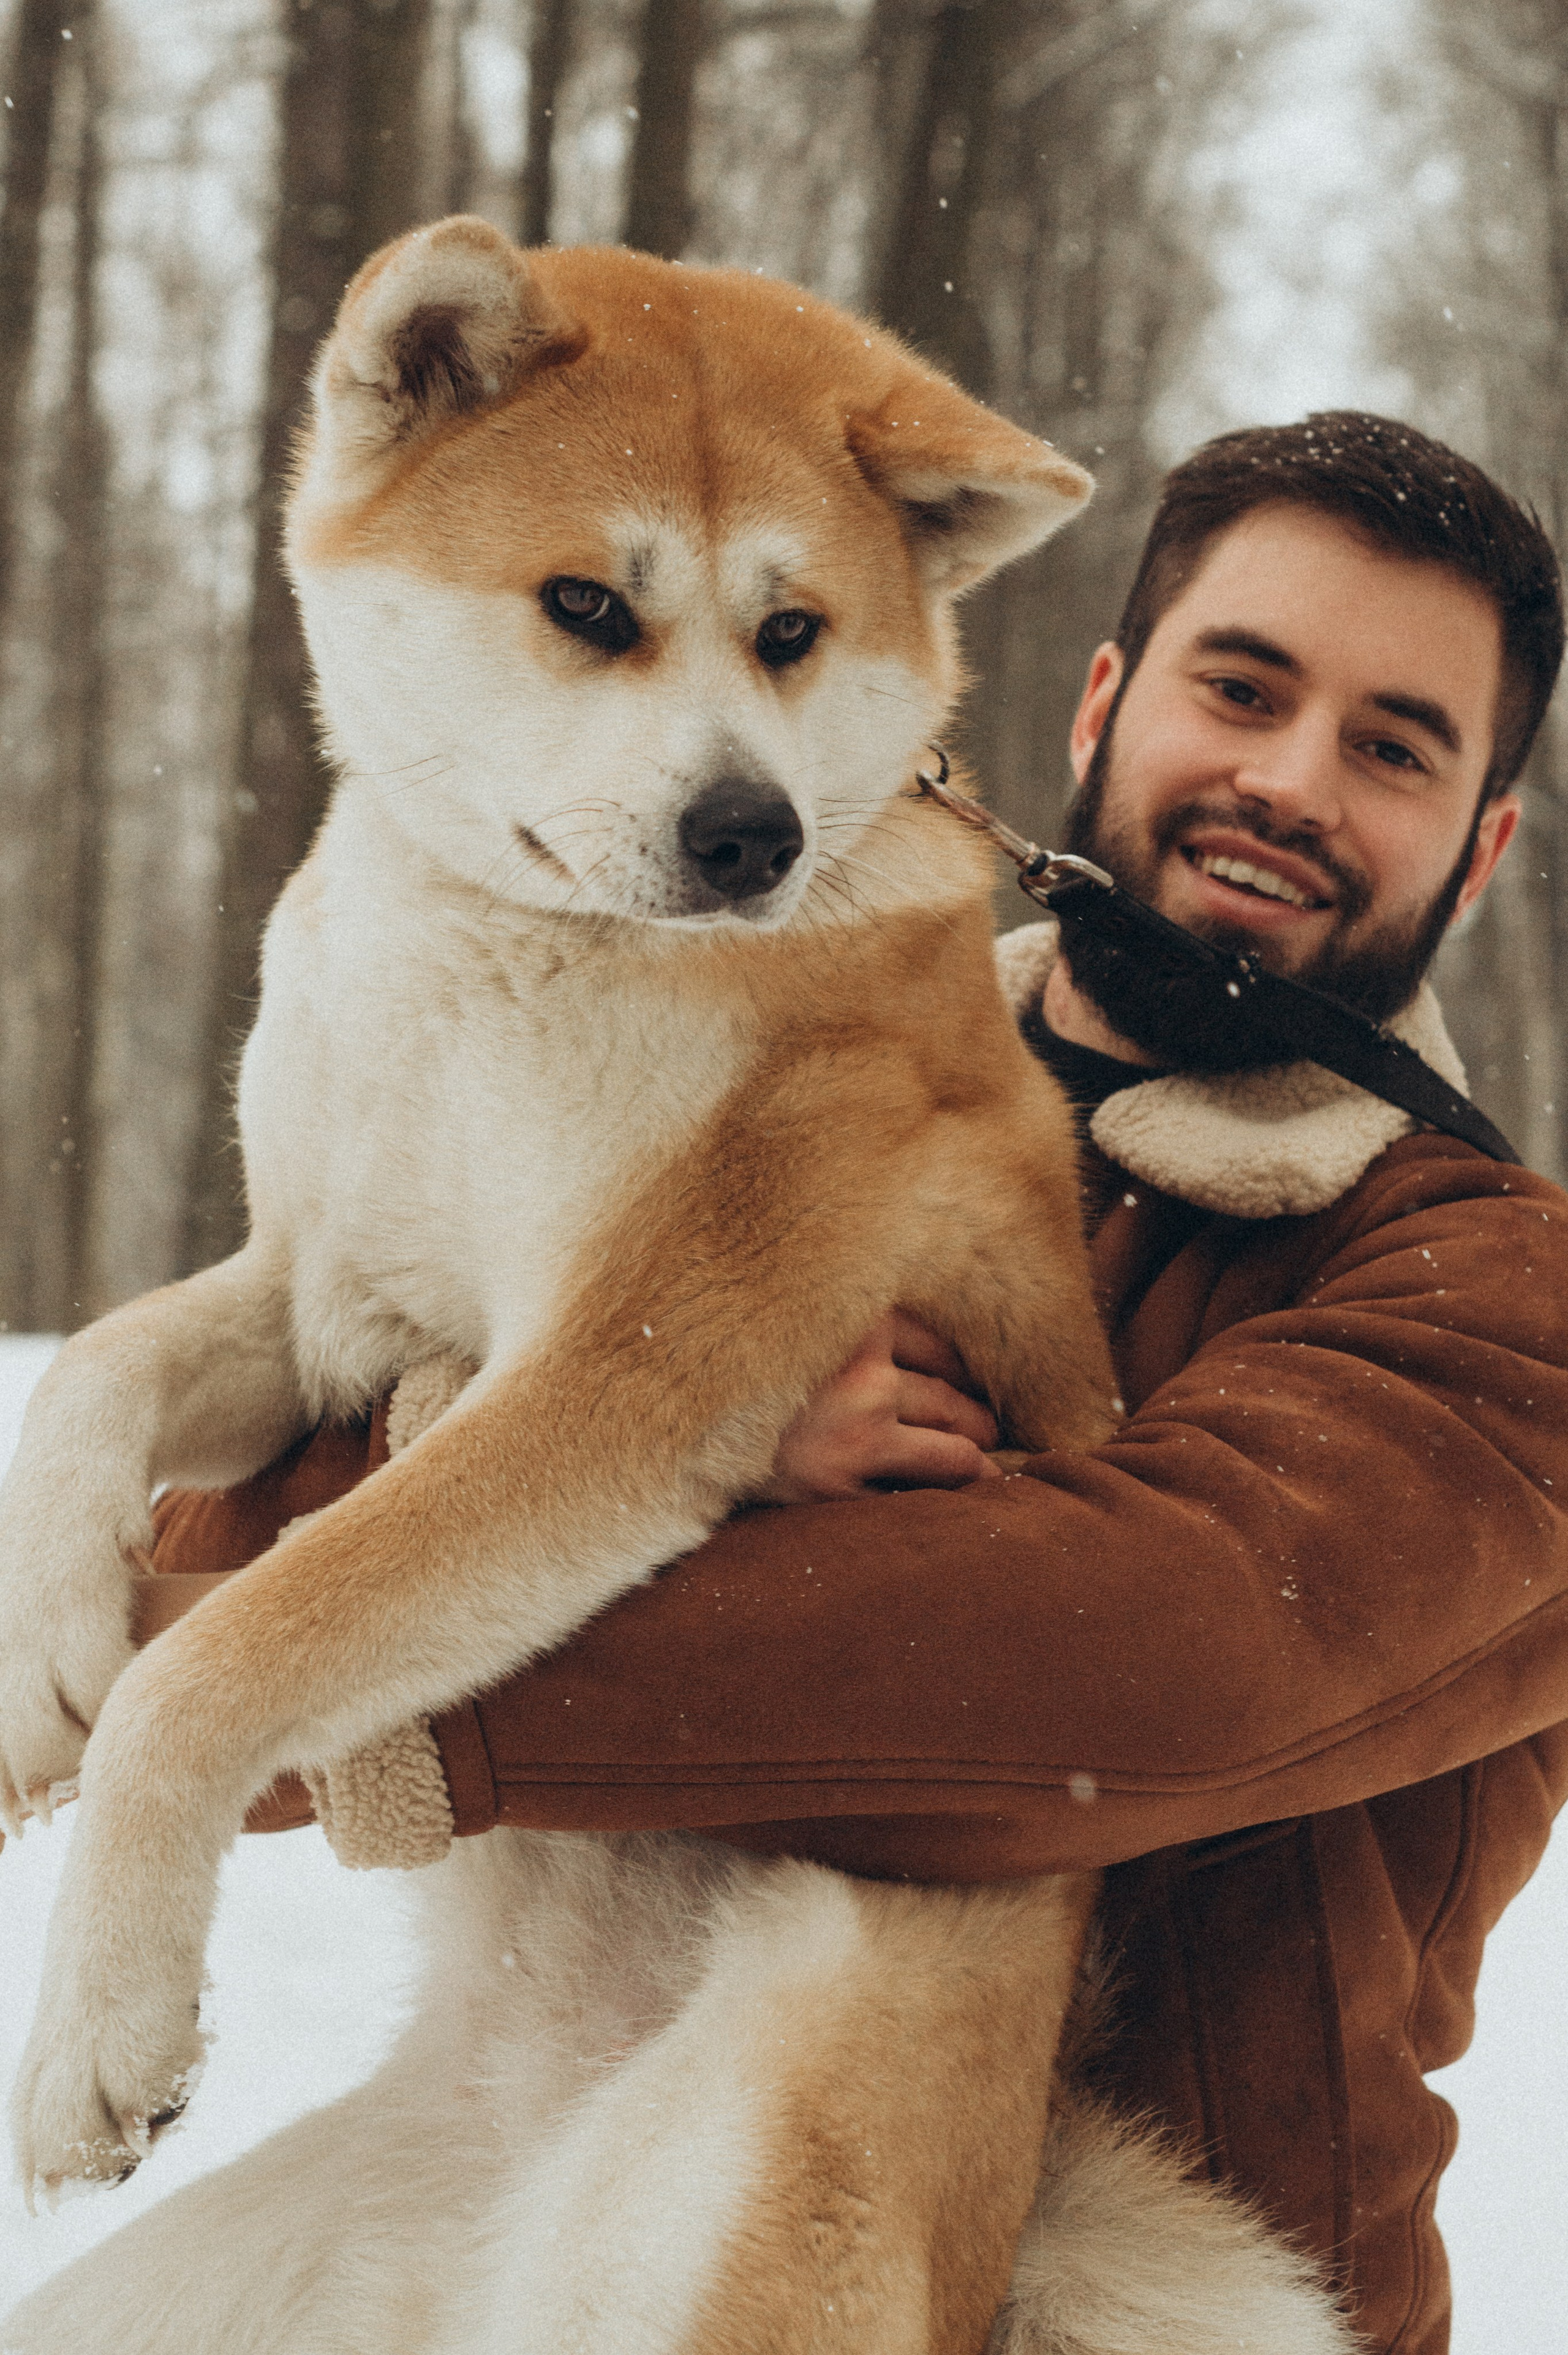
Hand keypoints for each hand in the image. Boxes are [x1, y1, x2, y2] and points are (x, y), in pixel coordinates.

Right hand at [763, 1311, 1000, 1503]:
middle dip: (980, 1421)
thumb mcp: (802, 1326)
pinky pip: (913, 1501)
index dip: (966, 1369)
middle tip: (991, 1431)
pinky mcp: (840, 1492)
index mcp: (860, 1326)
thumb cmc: (745, 1369)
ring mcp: (857, 1441)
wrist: (674, 1426)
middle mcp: (866, 1381)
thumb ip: (857, 1321)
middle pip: (956, 1402)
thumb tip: (933, 1344)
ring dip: (976, 1465)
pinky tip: (948, 1503)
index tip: (976, 1382)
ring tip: (986, 1470)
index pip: (944, 1350)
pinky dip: (934, 1501)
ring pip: (954, 1456)